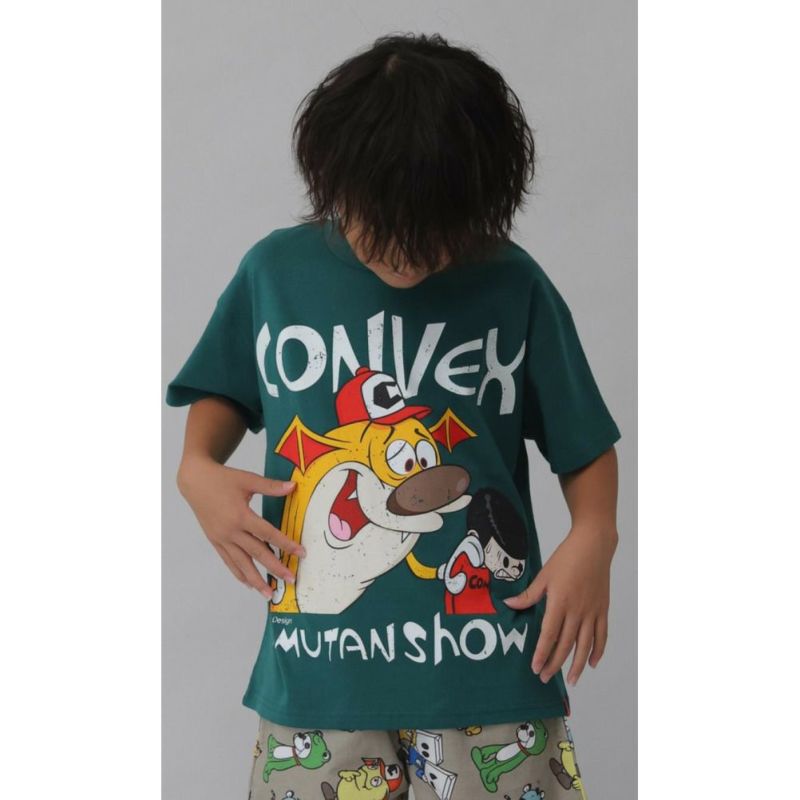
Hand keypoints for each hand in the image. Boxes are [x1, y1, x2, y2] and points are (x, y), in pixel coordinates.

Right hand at [177, 457, 303, 597]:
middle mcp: (231, 531)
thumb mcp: (248, 479)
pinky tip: (248, 583)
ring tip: (269, 593)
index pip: (268, 534)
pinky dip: (239, 573)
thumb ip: (271, 486)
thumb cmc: (222, 479)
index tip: (301, 553)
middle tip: (290, 580)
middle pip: (257, 553)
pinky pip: (228, 561)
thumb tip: (293, 486)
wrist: (194, 481)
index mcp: (241, 516)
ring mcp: (221, 538)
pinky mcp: (215, 541)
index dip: (286, 544)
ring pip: (241, 563)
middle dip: (275, 568)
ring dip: (256, 579)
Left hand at [504, 525, 616, 685]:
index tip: (535, 667)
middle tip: (544, 677)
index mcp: (560, 602)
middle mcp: (577, 611)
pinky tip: (592, 663)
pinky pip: (601, 635)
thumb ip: (529, 594)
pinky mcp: (603, 609)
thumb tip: (509, 604)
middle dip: (555, 664)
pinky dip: (598, 651)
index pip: (549, 635)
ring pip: (585, 645)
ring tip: (570, 680)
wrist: (593, 546)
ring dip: (577, 665)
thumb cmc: (566, 558)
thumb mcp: (544, 575)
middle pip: (566, 644)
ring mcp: (592, 612)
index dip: (542, 653)